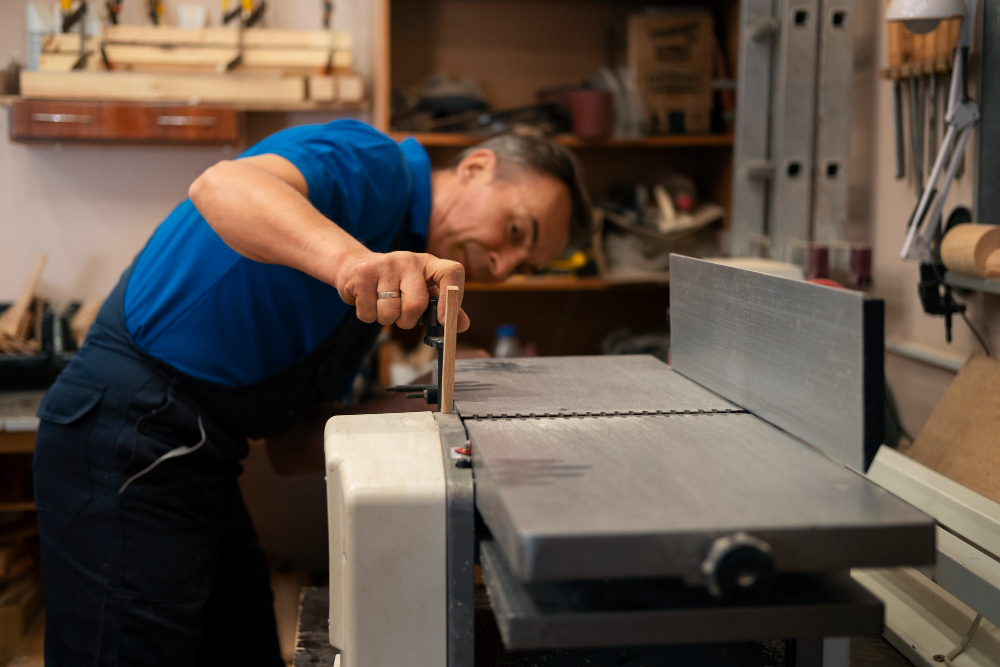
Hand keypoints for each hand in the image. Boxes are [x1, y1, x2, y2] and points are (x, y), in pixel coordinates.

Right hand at [334, 251, 469, 331]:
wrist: (355, 266)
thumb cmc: (395, 284)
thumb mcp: (422, 290)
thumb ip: (444, 307)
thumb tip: (462, 325)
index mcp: (429, 264)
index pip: (451, 272)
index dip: (451, 299)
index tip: (444, 321)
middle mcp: (409, 260)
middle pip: (417, 304)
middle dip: (407, 321)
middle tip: (400, 315)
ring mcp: (384, 265)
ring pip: (390, 312)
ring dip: (385, 319)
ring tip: (382, 305)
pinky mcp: (362, 274)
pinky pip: (369, 312)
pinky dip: (368, 316)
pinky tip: (368, 301)